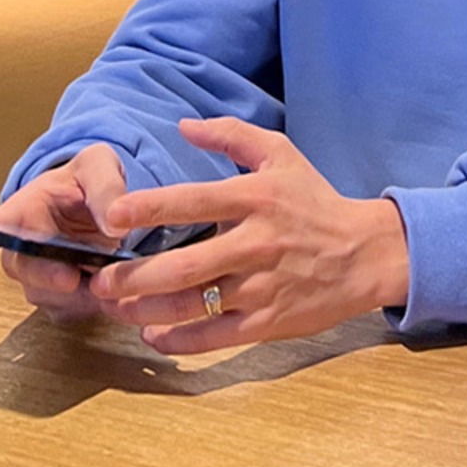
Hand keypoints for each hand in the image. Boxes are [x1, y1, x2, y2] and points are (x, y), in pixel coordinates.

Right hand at [0, 142, 127, 323]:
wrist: (104, 206)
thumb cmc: (87, 181)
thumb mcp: (99, 165)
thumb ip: (106, 186)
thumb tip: (113, 221)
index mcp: (22, 211)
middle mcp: (23, 248)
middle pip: (22, 268)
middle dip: (44, 275)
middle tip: (69, 278)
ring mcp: (40, 277)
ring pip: (47, 295)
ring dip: (74, 294)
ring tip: (105, 283)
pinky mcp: (62, 299)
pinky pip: (70, 311)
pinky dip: (92, 305)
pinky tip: (112, 294)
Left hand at [89, 117, 409, 353]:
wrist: (366, 253)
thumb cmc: (315, 202)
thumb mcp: (281, 155)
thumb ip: (232, 135)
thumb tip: (184, 125)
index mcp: (256, 198)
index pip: (195, 202)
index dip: (151, 209)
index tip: (112, 216)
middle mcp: (257, 243)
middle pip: (185, 266)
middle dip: (134, 277)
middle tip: (100, 281)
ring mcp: (264, 286)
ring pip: (195, 305)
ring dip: (147, 310)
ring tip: (115, 309)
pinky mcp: (271, 321)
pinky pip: (217, 337)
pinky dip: (180, 341)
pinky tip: (153, 334)